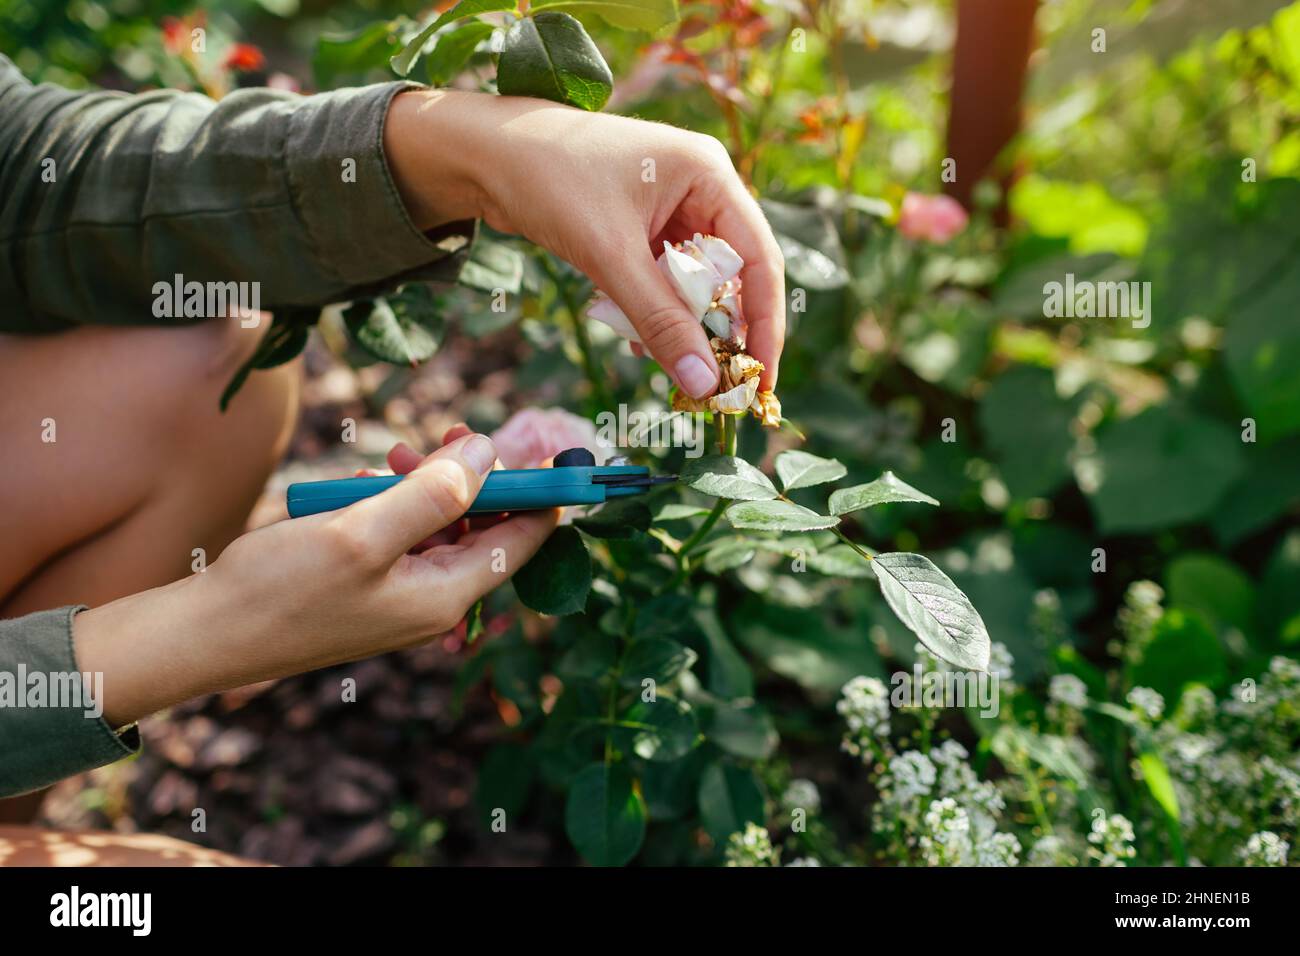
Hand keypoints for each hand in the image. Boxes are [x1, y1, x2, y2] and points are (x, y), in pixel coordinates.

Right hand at [74, 433, 557, 727]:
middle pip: (484, 527)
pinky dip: (395, 503)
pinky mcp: (372, 584)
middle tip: (452, 431)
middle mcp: (432, 599)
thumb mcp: (362, 533)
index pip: (523, 541)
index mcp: (445, 596)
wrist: (209, 632)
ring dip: (427, 484)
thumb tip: (490, 453)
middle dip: (473, 477)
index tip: (554, 448)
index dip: (542, 493)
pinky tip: (369, 483)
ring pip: (441, 525)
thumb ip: (433, 494)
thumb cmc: (280, 589)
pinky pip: (403, 535)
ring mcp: (401, 594)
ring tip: (394, 455)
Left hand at [385, 90, 785, 396]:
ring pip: (695, 283)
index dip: (764, 324)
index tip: (761, 378)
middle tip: (716, 385)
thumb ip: (660, 321)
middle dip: (721, 330)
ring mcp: (670, 206)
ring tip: (668, 362)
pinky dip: (655, 312)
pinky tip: (637, 338)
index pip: (758, 259)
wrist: (482, 155)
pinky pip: (665, 281)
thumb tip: (704, 384)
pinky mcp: (641, 227)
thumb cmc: (548, 180)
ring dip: (683, 325)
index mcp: (708, 173)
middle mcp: (699, 187)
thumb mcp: (610, 256)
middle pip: (732, 274)